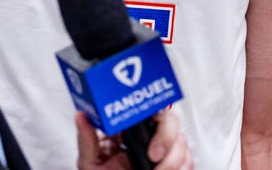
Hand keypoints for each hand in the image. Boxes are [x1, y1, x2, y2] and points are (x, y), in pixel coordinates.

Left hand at [75, 109, 192, 169]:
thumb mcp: (91, 165)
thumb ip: (87, 141)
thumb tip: (81, 116)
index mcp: (128, 131)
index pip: (147, 108)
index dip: (154, 112)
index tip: (151, 122)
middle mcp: (149, 136)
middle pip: (171, 121)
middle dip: (166, 138)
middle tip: (154, 156)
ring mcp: (165, 150)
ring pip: (182, 143)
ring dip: (172, 161)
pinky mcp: (177, 163)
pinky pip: (189, 160)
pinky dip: (181, 168)